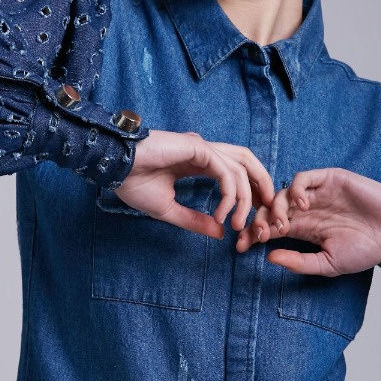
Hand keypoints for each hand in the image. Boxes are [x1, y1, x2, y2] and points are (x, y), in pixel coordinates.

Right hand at [114, 131, 277, 238]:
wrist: (114, 169)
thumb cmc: (133, 184)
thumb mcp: (168, 210)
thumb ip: (195, 220)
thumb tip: (221, 233)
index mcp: (197, 161)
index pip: (233, 171)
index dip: (247, 190)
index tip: (248, 217)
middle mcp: (204, 151)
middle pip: (246, 161)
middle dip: (261, 185)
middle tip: (266, 213)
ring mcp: (202, 147)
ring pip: (240, 169)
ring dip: (245, 198)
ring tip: (238, 224)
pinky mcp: (198, 148)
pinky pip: (225, 172)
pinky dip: (228, 195)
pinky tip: (220, 214)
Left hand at [236, 166, 380, 274]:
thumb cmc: (365, 250)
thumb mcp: (328, 263)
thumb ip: (300, 262)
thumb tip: (269, 257)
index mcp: (303, 229)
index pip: (268, 227)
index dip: (252, 234)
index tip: (241, 247)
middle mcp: (305, 209)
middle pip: (269, 209)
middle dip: (257, 221)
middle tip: (257, 234)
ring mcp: (316, 193)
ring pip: (281, 192)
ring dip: (274, 207)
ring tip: (281, 224)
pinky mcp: (329, 179)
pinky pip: (303, 178)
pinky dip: (296, 189)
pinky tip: (302, 205)